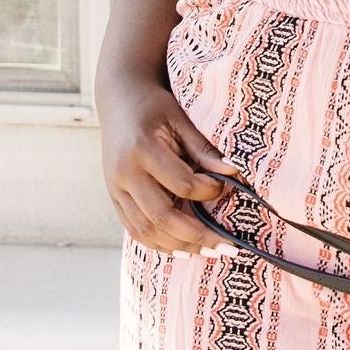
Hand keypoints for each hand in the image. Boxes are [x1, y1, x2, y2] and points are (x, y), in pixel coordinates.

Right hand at [103, 80, 232, 252]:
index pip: (180, 183)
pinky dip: (159, 243)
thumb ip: (204, 149)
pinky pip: (134, 230)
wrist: (118, 98)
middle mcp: (124, 173)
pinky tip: (183, 248)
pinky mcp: (114, 197)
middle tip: (226, 246)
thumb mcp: (181, 119)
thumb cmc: (155, 106)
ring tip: (209, 251)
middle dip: (197, 235)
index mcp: (141, 149)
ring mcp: (115, 188)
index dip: (207, 191)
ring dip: (179, 245)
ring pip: (146, 230)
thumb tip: (235, 173)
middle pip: (161, 216)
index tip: (223, 186)